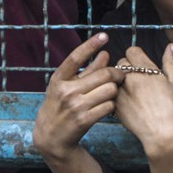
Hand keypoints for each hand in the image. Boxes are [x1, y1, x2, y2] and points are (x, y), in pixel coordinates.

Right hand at [33, 33, 124, 162]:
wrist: (51, 137)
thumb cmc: (61, 107)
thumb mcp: (67, 86)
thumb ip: (87, 70)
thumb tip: (105, 53)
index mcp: (58, 80)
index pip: (75, 58)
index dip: (90, 45)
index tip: (104, 35)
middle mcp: (65, 91)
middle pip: (104, 74)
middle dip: (117, 74)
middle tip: (120, 77)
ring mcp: (74, 106)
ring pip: (110, 90)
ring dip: (114, 91)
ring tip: (110, 94)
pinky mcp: (83, 120)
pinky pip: (109, 106)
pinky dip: (111, 105)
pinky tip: (106, 106)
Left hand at [113, 44, 172, 159]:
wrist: (162, 134)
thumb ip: (170, 63)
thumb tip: (170, 46)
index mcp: (145, 71)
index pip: (131, 51)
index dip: (138, 56)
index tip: (144, 65)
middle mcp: (129, 79)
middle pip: (121, 63)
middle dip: (129, 67)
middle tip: (141, 78)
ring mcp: (120, 93)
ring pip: (115, 78)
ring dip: (122, 80)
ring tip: (135, 91)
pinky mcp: (115, 106)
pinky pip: (113, 93)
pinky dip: (119, 94)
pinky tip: (131, 103)